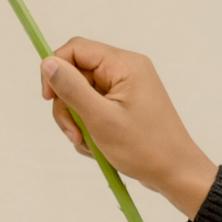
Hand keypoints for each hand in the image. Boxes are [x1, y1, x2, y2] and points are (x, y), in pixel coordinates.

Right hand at [40, 37, 218, 218]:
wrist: (174, 172)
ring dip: (75, 120)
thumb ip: (72, 88)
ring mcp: (124, 88)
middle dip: (66, 105)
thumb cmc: (144, 147)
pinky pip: (92, 108)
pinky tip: (96, 145)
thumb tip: (47, 63)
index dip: (55, 70)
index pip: (75, 49)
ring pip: (80, 94)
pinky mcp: (122, 104)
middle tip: (73, 133)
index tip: (48, 99)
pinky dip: (87, 127)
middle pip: (75, 74)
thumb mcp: (101, 118)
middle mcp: (125, 70)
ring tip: (87, 143)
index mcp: (124, 65)